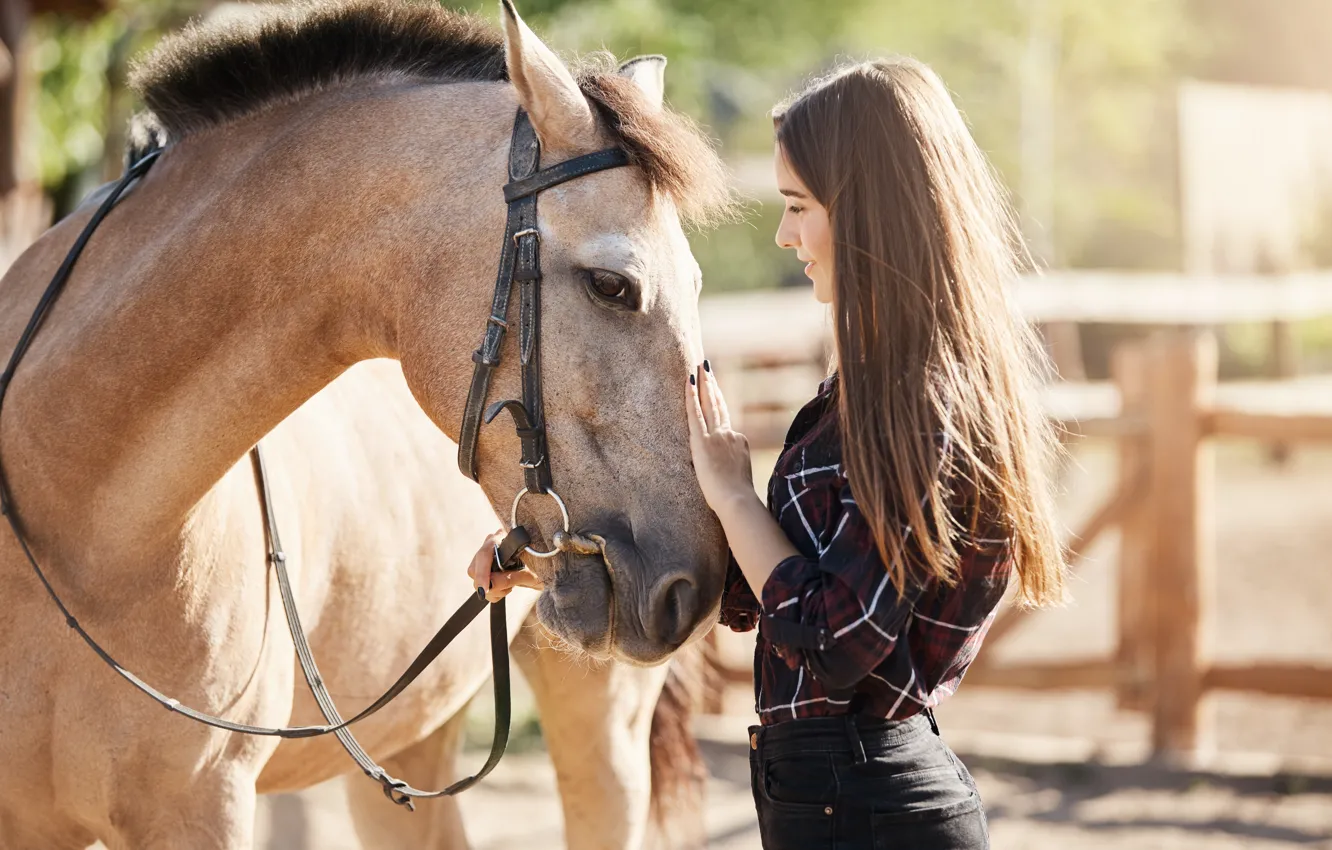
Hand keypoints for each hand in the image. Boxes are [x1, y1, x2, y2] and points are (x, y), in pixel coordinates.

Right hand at [468, 529, 543, 603]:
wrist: (546, 571)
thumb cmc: (540, 568)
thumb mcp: (527, 574)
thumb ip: (508, 579)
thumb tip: (489, 585)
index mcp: (502, 538)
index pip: (484, 554)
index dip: (482, 573)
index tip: (485, 589)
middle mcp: (491, 544)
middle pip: (475, 568)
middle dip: (490, 583)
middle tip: (509, 587)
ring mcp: (486, 557)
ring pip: (476, 579)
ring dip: (494, 589)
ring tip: (511, 585)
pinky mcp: (485, 569)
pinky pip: (480, 585)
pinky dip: (493, 593)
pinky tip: (506, 587)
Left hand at [686, 361, 754, 518]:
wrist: (737, 500)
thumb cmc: (738, 498)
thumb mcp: (740, 479)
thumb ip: (735, 468)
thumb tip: (732, 470)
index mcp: (739, 443)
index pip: (727, 424)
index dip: (719, 407)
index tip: (714, 392)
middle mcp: (729, 434)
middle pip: (720, 404)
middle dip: (713, 385)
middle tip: (707, 367)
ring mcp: (717, 436)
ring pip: (710, 403)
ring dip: (705, 383)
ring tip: (700, 366)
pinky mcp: (702, 442)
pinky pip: (695, 413)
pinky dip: (691, 396)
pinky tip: (688, 382)